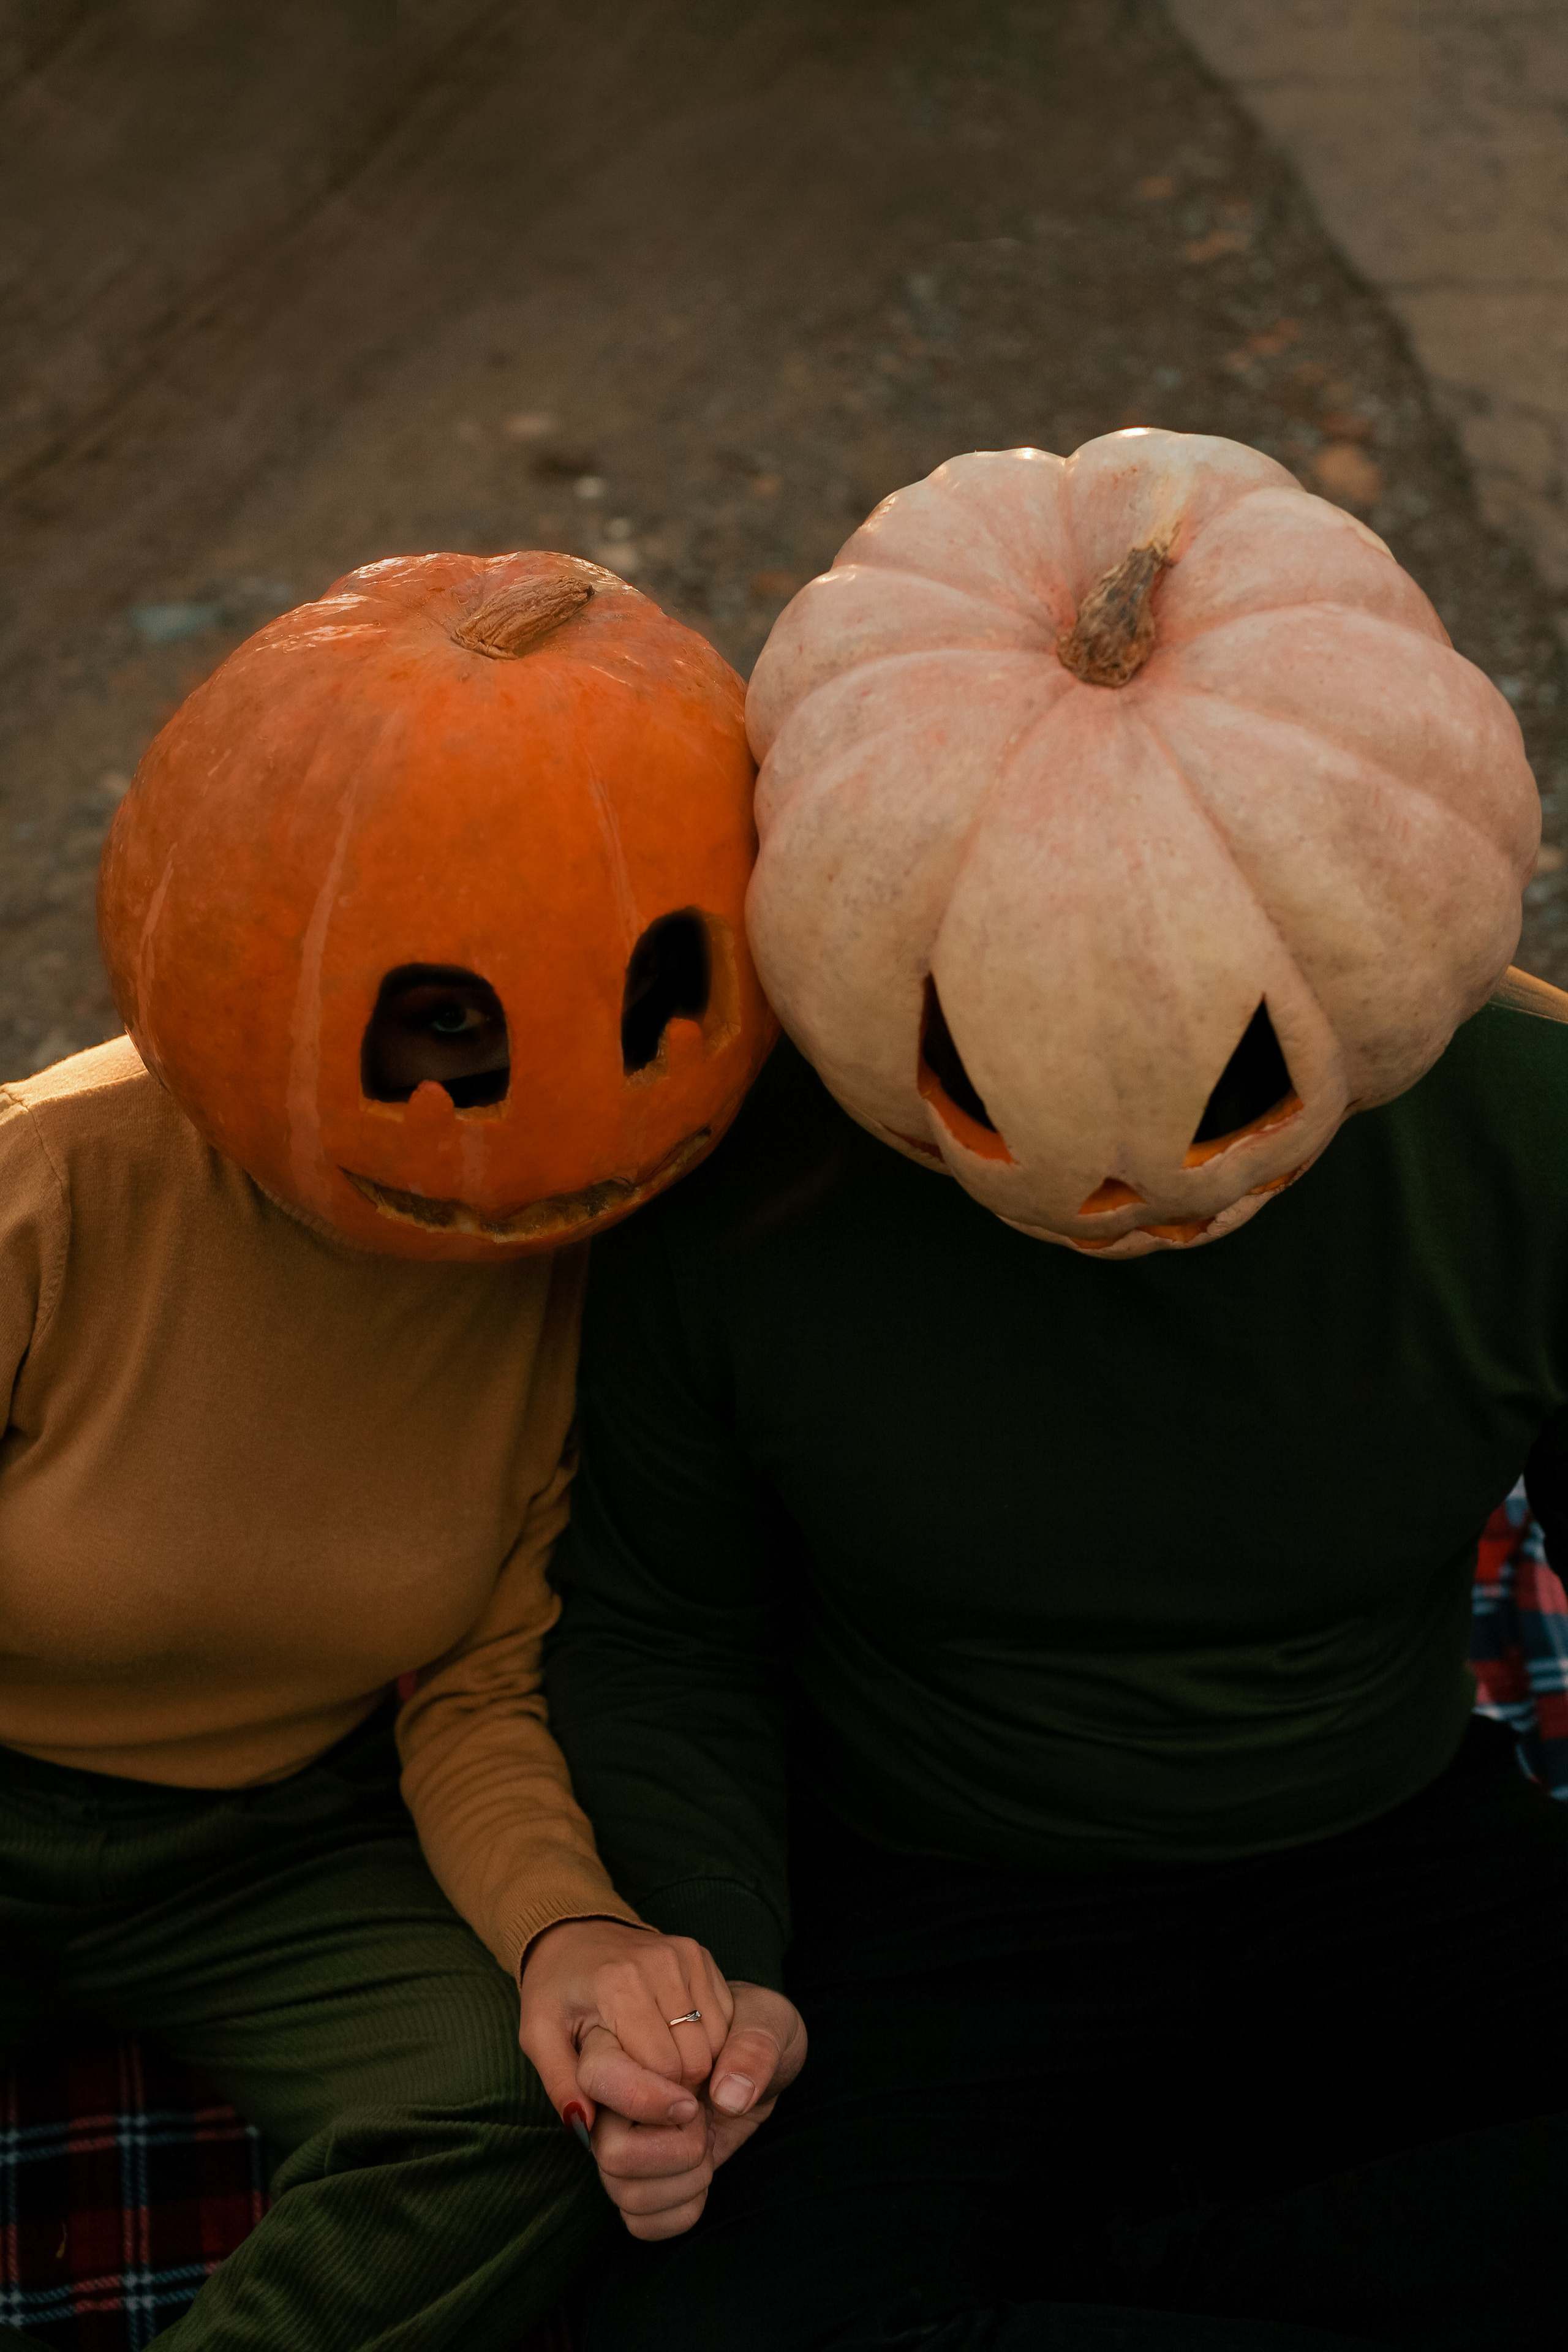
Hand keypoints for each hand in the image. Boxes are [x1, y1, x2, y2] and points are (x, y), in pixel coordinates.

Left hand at [518, 1916, 732, 2142]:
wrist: (575, 1933)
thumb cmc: (556, 1990)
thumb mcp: (539, 2036)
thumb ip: (560, 2083)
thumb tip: (584, 2127)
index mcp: (618, 1984)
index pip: (661, 2067)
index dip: (652, 2100)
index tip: (641, 2114)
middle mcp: (659, 1963)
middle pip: (693, 2060)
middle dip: (673, 2088)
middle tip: (644, 2087)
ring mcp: (685, 1955)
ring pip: (713, 2044)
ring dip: (691, 2067)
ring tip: (656, 2064)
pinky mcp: (700, 1954)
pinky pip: (722, 2019)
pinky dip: (704, 2042)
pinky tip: (673, 2039)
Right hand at [587, 1979, 806, 2240]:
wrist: (761, 2066)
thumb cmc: (754, 2030)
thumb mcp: (769, 2022)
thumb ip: (753, 2048)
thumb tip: (727, 2096)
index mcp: (626, 2044)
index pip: (597, 2076)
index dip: (642, 2098)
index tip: (692, 2101)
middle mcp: (612, 2098)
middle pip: (608, 2149)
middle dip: (674, 2149)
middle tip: (702, 2121)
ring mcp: (621, 2142)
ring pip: (623, 2191)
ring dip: (684, 2180)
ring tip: (707, 2144)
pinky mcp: (639, 2181)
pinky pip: (639, 2222)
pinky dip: (681, 2211)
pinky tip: (702, 2179)